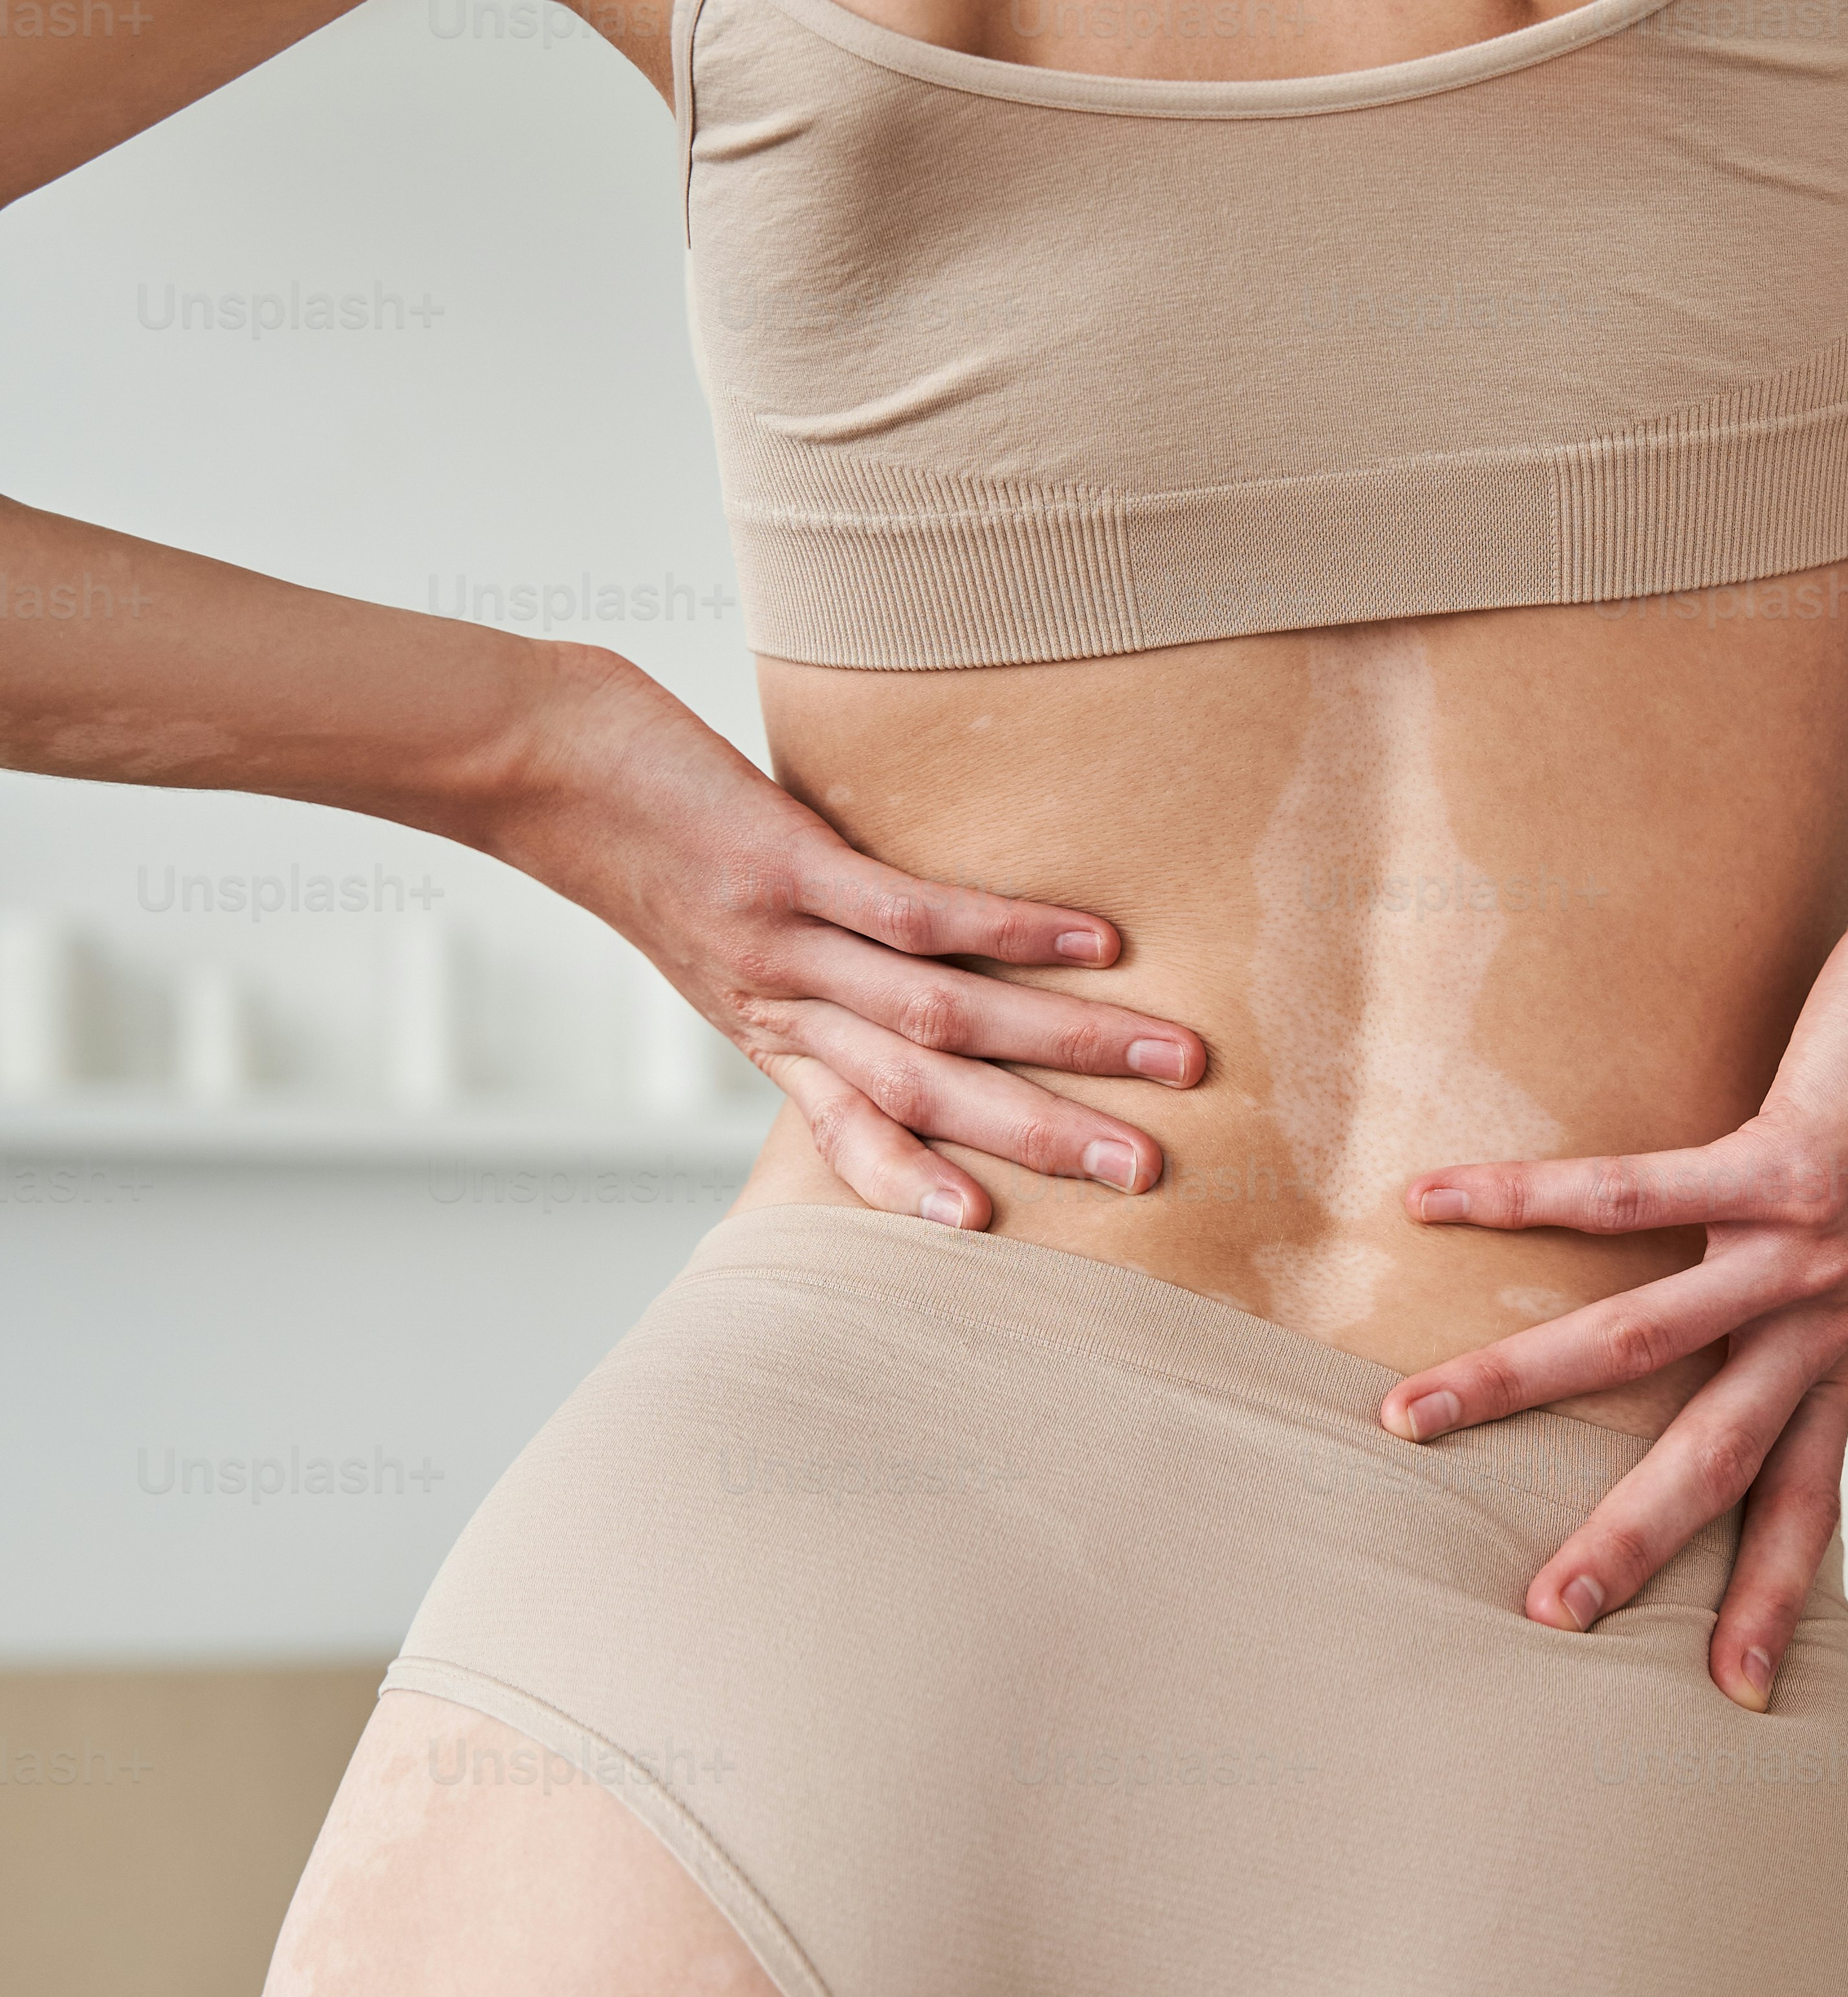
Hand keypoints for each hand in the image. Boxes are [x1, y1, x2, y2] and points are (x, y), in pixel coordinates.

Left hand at [484, 645, 1204, 1221]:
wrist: (532, 763)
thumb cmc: (633, 833)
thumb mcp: (710, 928)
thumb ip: (795, 955)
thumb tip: (891, 949)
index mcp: (763, 1027)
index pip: (852, 1129)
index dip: (921, 1186)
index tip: (1000, 1232)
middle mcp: (776, 1003)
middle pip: (925, 1094)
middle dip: (1044, 1136)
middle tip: (1147, 1169)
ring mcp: (782, 939)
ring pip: (939, 1017)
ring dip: (1063, 1044)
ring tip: (1166, 1057)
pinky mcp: (786, 864)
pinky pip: (914, 915)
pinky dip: (1013, 932)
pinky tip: (1097, 942)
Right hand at [1374, 900, 1847, 1707]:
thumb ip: (1799, 1292)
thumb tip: (1718, 1318)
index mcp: (1843, 1350)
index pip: (1804, 1502)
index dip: (1769, 1597)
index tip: (1732, 1694)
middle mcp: (1825, 1319)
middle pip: (1717, 1458)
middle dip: (1630, 1542)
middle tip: (1547, 1618)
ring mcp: (1802, 1247)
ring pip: (1643, 1340)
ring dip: (1519, 1381)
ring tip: (1411, 1413)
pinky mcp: (1778, 1162)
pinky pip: (1628, 1194)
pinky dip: (1524, 1200)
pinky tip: (1433, 1200)